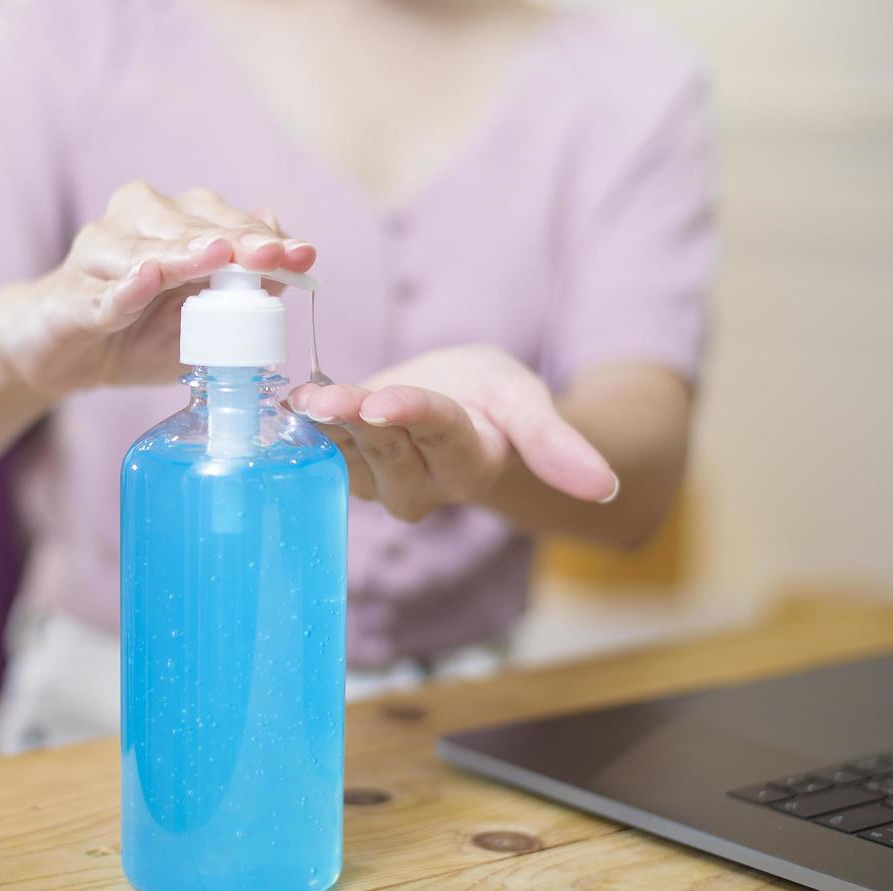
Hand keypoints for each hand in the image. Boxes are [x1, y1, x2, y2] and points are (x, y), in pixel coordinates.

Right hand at [0, 181, 314, 396]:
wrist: (59, 356)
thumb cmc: (134, 332)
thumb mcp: (199, 322)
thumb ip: (240, 292)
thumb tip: (288, 259)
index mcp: (168, 225)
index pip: (221, 221)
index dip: (261, 237)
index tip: (300, 254)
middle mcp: (131, 225)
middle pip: (186, 225)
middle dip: (232, 239)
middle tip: (269, 255)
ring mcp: (94, 256)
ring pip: (143, 250)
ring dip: (182, 253)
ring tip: (216, 255)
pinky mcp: (68, 297)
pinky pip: (99, 293)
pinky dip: (123, 288)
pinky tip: (146, 278)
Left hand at [287, 345, 618, 521]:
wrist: (463, 404)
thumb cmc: (497, 399)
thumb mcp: (529, 403)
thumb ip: (559, 443)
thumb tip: (606, 490)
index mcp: (473, 462)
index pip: (442, 434)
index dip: (414, 416)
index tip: (386, 401)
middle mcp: (426, 483)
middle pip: (388, 446)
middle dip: (357, 419)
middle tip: (327, 397)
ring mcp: (384, 480)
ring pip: (350, 450)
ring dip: (324, 425)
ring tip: (302, 399)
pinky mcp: (351, 468)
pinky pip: (324, 448)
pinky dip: (304, 425)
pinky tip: (286, 404)